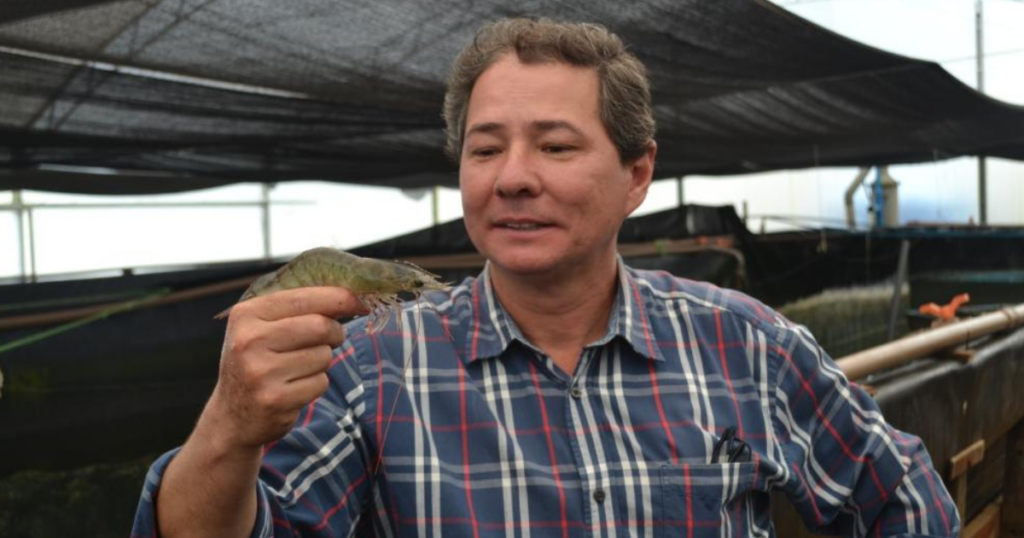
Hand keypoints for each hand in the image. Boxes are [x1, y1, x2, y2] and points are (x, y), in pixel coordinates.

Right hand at [203, 287, 367, 448]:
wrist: (232, 416)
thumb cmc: (256, 362)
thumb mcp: (261, 327)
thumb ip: (298, 309)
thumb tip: (352, 297)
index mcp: (247, 314)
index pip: (305, 298)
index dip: (340, 298)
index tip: (360, 302)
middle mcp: (249, 341)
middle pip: (320, 326)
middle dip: (335, 333)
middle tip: (330, 339)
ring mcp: (261, 372)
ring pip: (324, 356)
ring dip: (322, 362)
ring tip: (298, 368)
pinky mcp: (275, 400)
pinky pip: (320, 382)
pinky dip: (316, 384)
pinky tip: (294, 388)